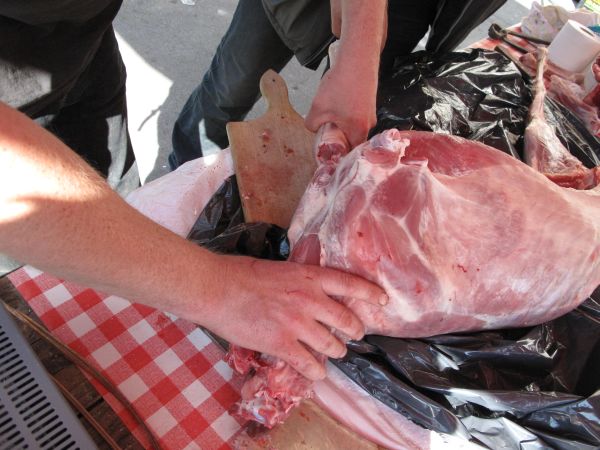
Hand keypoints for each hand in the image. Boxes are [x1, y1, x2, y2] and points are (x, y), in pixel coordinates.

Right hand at [201, 255, 387, 380]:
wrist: (217, 289)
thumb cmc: (241, 274)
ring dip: (335, 353)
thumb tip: (310, 289)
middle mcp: (310, 300)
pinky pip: (309, 364)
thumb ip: (300, 280)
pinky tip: (315, 373)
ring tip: (333, 354)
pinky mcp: (282, 344)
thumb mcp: (280, 268)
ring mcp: (298, 324)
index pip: (350, 284)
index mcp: (309, 277)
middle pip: (347, 320)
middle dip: (355, 331)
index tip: (384, 301)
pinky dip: (315, 372)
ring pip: (332, 346)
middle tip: (354, 336)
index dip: (371, 293)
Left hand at [305, 63, 377, 148]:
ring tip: (331, 111)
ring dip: (341, 122)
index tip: (328, 153)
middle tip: (326, 131)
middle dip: (339, 137)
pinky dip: (346, 112)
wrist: (357, 58)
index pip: (350, 152)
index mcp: (358, 131)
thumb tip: (314, 129)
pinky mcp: (369, 102)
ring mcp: (371, 113)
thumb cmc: (340, 85)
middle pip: (352, 139)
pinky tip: (338, 100)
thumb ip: (312, 126)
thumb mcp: (318, 108)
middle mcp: (369, 124)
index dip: (339, 154)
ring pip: (354, 126)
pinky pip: (356, 114)